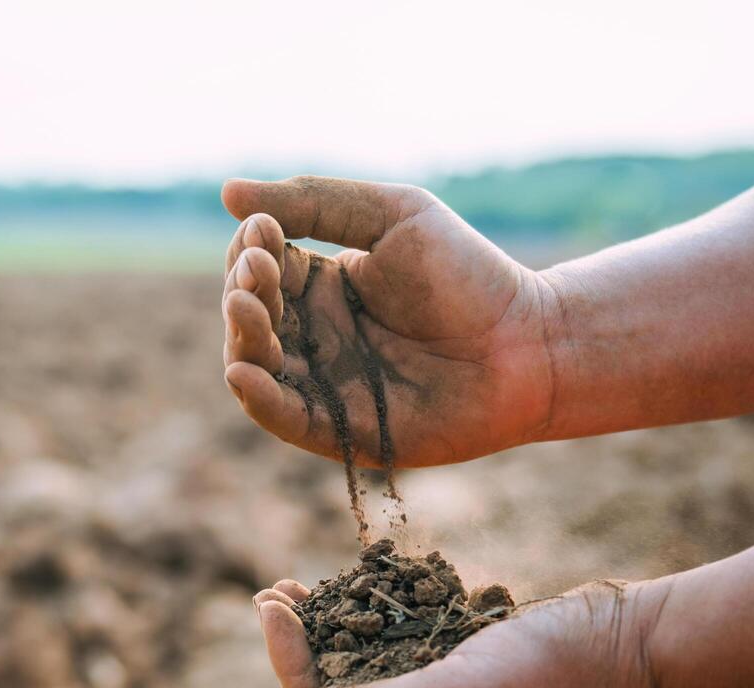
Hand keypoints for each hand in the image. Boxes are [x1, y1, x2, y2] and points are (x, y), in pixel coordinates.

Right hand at [220, 176, 560, 467]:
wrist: (527, 344)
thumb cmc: (468, 275)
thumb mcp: (392, 217)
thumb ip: (315, 202)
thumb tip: (226, 192)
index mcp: (324, 285)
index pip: (261, 266)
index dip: (251, 249)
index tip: (266, 230)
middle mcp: (316, 336)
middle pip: (248, 315)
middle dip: (242, 290)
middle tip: (260, 270)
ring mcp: (325, 384)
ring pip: (255, 365)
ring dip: (242, 337)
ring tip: (248, 308)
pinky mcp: (339, 430)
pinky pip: (283, 417)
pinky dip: (257, 399)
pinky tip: (242, 372)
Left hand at [253, 578, 667, 687]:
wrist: (636, 643)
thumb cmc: (555, 675)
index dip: (294, 675)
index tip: (268, 611)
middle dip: (305, 655)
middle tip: (270, 594)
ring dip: (329, 639)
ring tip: (290, 591)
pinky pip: (398, 669)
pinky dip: (369, 633)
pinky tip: (341, 597)